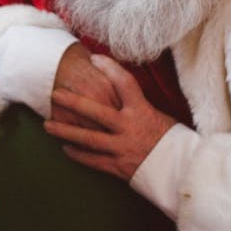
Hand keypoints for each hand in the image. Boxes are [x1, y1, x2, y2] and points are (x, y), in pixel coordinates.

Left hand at [44, 54, 175, 180]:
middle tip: (55, 94)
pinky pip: (93, 160)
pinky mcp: (118, 166)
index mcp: (142, 111)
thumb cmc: (174, 141)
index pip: (124, 83)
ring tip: (47, 126)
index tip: (95, 58)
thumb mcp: (160, 116)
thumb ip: (140, 106)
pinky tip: (66, 149)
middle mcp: (129, 128)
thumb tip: (124, 91)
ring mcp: (121, 148)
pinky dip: (79, 155)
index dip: (109, 68)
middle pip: (95, 112)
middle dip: (73, 102)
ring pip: (88, 138)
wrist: (183, 171)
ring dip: (66, 132)